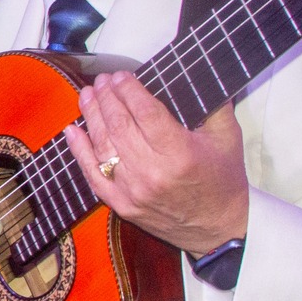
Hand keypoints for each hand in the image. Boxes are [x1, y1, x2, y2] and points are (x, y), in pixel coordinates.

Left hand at [63, 71, 249, 255]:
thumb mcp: (228, 137)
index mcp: (180, 153)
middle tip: (102, 80)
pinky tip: (72, 131)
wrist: (218, 230)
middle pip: (119, 126)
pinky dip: (79, 152)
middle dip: (107, 98)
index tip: (121, 75)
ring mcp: (133, 191)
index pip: (145, 112)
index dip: (129, 90)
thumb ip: (214, 103)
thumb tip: (198, 71)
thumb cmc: (223, 180)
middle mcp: (153, 172)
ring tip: (87, 95)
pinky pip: (93, 176)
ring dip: (91, 117)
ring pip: (103, 146)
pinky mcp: (122, 205)